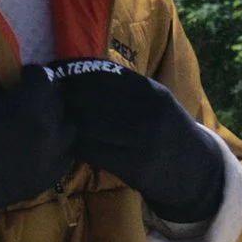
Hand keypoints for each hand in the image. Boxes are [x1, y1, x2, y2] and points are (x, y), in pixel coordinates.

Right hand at [0, 65, 76, 239]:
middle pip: (58, 104)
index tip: (21, 77)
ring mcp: (49, 161)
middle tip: (25, 100)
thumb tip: (16, 79)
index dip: (31, 75)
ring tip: (34, 124)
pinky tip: (36, 147)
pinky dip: (54, 149)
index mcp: (31, 106)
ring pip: (67, 132)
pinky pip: (63, 159)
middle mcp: (48, 133)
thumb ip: (1, 80)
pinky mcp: (44, 181)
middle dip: (43, 97)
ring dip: (53, 123)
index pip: (44, 79)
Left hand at [50, 61, 228, 224]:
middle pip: (90, 98)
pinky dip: (75, 146)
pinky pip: (92, 152)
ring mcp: (140, 140)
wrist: (196, 171)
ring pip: (87, 125)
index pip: (103, 73)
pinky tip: (67, 144)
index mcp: (151, 91)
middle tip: (46, 98)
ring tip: (50, 121)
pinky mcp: (133, 166)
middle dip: (64, 96)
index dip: (74, 71)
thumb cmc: (169, 130)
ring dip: (66, 123)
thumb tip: (84, 69)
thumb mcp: (158, 101)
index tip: (55, 71)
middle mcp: (147, 112)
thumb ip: (129, 87)